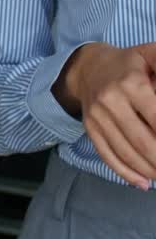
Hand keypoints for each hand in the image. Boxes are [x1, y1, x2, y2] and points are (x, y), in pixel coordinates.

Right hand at [55, 41, 155, 188]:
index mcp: (131, 83)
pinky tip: (143, 183)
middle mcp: (111, 101)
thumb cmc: (128, 63)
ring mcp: (97, 117)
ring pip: (126, 152)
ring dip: (149, 170)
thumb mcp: (149, 55)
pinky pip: (108, 155)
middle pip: (142, 141)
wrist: (87, 66)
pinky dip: (126, 173)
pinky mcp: (90, 128)